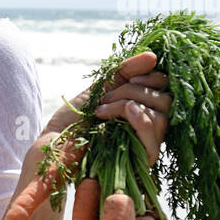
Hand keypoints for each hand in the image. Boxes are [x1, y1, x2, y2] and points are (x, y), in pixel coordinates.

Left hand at [42, 51, 171, 167]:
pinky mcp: (139, 163)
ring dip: (128, 105)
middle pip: (166, 102)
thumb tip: (152, 56)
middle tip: (105, 98)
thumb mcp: (99, 89)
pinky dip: (137, 119)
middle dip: (134, 91)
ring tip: (100, 111)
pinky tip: (113, 114)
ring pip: (161, 117)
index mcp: (143, 112)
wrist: (52, 144)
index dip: (153, 78)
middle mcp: (150, 130)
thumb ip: (124, 72)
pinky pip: (153, 138)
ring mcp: (146, 147)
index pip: (167, 91)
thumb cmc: (73, 120)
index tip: (130, 77)